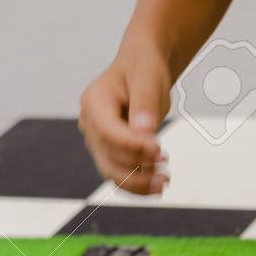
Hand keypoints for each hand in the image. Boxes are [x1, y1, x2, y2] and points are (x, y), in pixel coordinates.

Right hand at [79, 46, 171, 194]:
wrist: (142, 71)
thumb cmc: (143, 70)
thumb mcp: (147, 80)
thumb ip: (145, 105)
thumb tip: (145, 132)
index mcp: (94, 101)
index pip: (108, 131)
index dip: (132, 144)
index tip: (158, 147)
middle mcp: (90, 124)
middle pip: (108, 155)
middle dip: (137, 166)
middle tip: (165, 164)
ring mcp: (97, 141)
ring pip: (112, 172)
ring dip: (139, 182)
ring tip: (165, 180)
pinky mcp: (110, 153)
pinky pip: (119, 175)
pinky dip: (138, 185)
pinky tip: (158, 186)